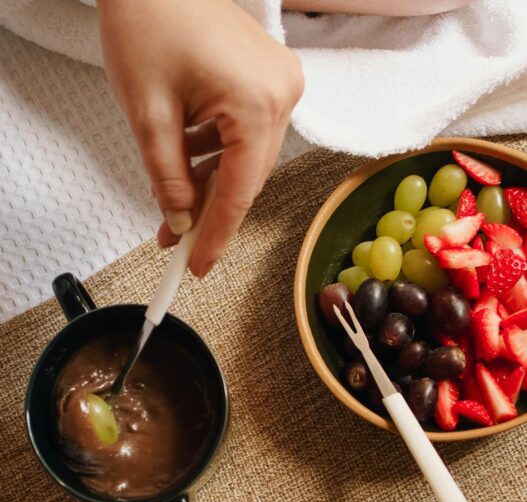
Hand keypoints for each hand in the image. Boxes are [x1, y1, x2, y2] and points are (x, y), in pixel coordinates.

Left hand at [99, 0, 303, 276]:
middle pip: (247, 177)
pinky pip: (247, 134)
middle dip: (210, 212)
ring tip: (174, 203)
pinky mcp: (270, 79)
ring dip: (211, 184)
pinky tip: (189, 162)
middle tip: (179, 242)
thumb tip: (181, 220)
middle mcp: (281, 94)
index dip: (217, 235)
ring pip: (247, 159)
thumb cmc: (148, 20)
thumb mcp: (147, 114)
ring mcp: (280, 84)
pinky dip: (218, 154)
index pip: (239, 190)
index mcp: (257, 103)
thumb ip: (166, 177)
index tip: (199, 266)